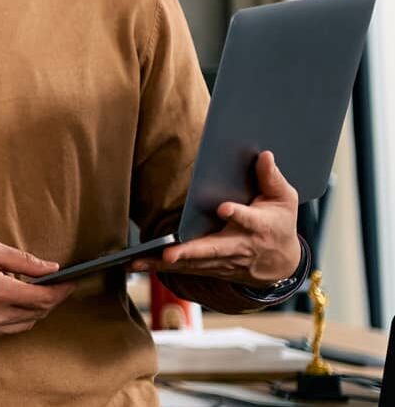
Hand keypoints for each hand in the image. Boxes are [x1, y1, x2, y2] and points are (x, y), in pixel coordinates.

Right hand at [0, 239, 76, 343]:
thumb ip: (24, 261)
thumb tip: (52, 269)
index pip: (42, 298)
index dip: (60, 291)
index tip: (69, 283)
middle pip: (37, 313)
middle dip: (48, 299)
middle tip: (49, 285)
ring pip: (25, 324)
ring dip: (31, 309)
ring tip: (22, 292)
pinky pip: (7, 330)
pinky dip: (12, 318)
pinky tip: (2, 303)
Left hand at [133, 151, 301, 285]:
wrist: (283, 263)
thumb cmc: (280, 223)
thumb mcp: (284, 199)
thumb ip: (271, 178)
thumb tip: (264, 154)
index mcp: (259, 226)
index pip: (247, 219)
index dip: (237, 214)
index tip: (224, 208)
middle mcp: (239, 246)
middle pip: (213, 249)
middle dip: (191, 251)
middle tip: (170, 253)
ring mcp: (225, 261)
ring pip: (194, 263)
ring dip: (166, 262)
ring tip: (140, 261)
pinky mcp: (213, 268)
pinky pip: (185, 269)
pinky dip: (162, 268)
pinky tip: (139, 264)